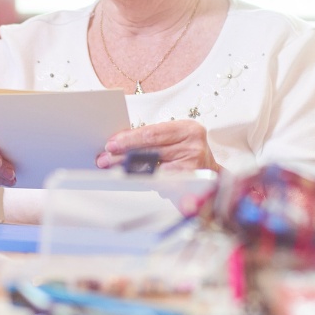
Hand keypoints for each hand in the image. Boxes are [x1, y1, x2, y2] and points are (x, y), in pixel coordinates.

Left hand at [95, 120, 219, 172]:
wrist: (209, 174)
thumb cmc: (186, 154)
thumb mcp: (174, 140)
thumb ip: (152, 140)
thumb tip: (119, 145)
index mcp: (189, 129)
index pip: (152, 133)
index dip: (129, 139)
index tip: (111, 144)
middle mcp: (194, 146)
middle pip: (151, 151)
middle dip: (123, 156)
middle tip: (104, 159)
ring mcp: (194, 167)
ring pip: (154, 169)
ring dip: (130, 171)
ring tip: (112, 171)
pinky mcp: (190, 185)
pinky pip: (161, 184)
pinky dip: (146, 182)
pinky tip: (133, 181)